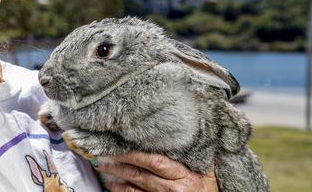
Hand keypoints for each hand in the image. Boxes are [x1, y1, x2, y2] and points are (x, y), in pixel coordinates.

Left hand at [94, 152, 217, 191]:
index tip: (118, 144)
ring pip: (133, 189)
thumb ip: (190, 150)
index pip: (154, 162)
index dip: (134, 154)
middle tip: (103, 155)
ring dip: (116, 179)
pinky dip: (122, 191)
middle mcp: (173, 190)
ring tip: (103, 168)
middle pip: (140, 175)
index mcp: (185, 175)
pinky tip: (112, 185)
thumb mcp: (205, 166)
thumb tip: (181, 125)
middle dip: (119, 164)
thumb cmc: (208, 185)